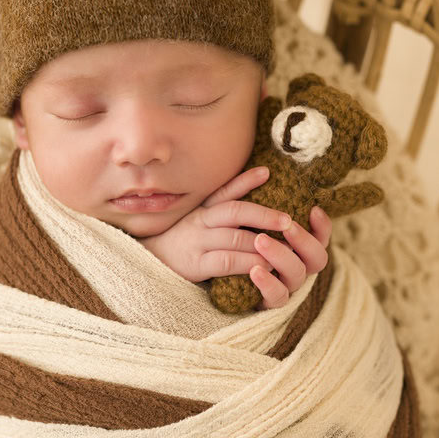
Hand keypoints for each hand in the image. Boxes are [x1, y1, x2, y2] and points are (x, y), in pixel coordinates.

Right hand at [139, 166, 332, 309]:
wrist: (150, 264)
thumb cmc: (180, 242)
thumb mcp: (195, 220)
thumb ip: (218, 210)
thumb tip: (248, 197)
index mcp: (202, 209)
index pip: (225, 191)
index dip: (246, 180)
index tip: (266, 171)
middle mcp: (200, 221)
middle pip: (235, 211)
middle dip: (264, 214)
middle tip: (288, 220)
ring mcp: (198, 242)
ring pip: (235, 237)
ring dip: (263, 242)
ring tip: (286, 247)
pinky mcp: (196, 264)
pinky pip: (227, 262)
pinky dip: (248, 263)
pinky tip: (264, 266)